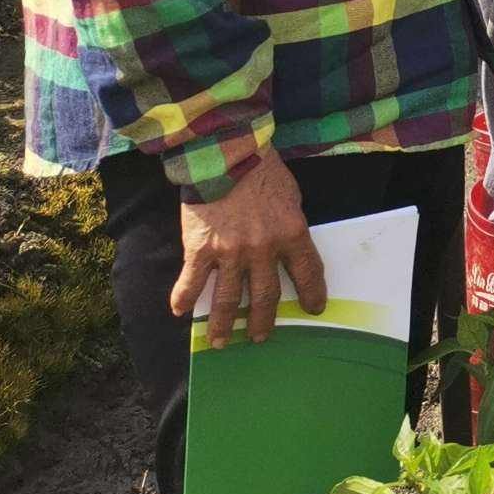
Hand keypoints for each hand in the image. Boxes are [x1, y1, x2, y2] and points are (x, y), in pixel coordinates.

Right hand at [171, 153, 324, 348]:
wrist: (226, 152)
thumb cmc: (262, 171)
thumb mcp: (291, 198)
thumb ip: (288, 227)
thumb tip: (288, 251)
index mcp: (292, 233)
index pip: (308, 272)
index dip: (312, 294)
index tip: (314, 309)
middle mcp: (263, 249)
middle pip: (264, 296)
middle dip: (261, 321)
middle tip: (259, 337)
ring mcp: (230, 252)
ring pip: (226, 299)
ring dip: (222, 324)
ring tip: (220, 340)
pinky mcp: (200, 249)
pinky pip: (191, 282)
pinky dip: (183, 299)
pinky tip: (180, 312)